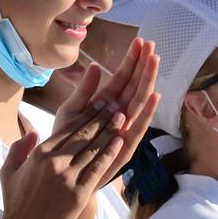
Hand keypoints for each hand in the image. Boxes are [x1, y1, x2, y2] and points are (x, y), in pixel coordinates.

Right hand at [0, 81, 125, 218]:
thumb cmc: (15, 203)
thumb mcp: (8, 171)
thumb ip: (19, 148)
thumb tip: (33, 131)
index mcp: (39, 154)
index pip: (67, 128)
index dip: (86, 114)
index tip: (98, 103)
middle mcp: (54, 162)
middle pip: (83, 133)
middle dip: (101, 116)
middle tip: (115, 103)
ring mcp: (68, 178)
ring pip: (93, 148)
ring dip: (110, 130)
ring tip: (121, 117)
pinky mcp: (79, 193)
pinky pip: (98, 168)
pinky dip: (110, 153)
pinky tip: (120, 141)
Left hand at [54, 38, 158, 188]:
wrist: (62, 177)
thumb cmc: (64, 144)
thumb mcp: (70, 113)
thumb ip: (83, 91)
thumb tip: (93, 65)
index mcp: (105, 105)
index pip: (122, 78)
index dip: (131, 61)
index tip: (140, 41)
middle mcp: (118, 116)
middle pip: (134, 86)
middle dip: (143, 66)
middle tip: (152, 45)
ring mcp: (123, 131)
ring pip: (139, 103)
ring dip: (148, 82)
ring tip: (155, 61)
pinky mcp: (124, 148)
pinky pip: (138, 128)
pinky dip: (148, 113)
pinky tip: (155, 95)